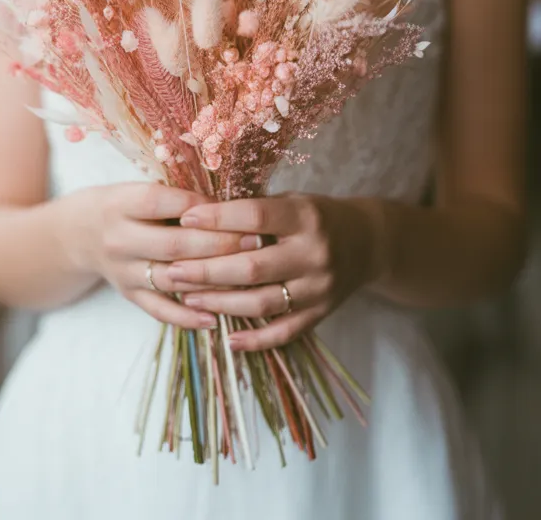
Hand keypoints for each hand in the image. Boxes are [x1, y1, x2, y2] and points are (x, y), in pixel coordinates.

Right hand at [57, 183, 256, 330]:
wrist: (79, 233)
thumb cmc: (125, 204)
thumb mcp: (139, 188)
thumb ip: (176, 194)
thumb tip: (230, 199)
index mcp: (122, 203)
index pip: (163, 202)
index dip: (200, 207)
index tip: (237, 209)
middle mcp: (119, 238)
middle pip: (173, 244)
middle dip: (218, 243)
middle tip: (255, 241)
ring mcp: (122, 270)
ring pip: (171, 279)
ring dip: (210, 279)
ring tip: (247, 278)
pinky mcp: (128, 294)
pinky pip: (159, 309)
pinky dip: (187, 316)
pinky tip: (214, 318)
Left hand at [165, 194, 378, 349]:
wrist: (368, 242)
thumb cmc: (317, 216)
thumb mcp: (293, 200)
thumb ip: (255, 209)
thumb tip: (199, 213)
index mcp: (306, 216)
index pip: (256, 216)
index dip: (218, 218)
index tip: (185, 218)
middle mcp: (314, 253)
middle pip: (252, 266)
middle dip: (207, 269)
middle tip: (172, 269)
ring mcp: (319, 288)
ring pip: (262, 303)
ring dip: (220, 303)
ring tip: (187, 298)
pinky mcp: (321, 314)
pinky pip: (284, 332)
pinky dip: (255, 340)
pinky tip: (227, 339)